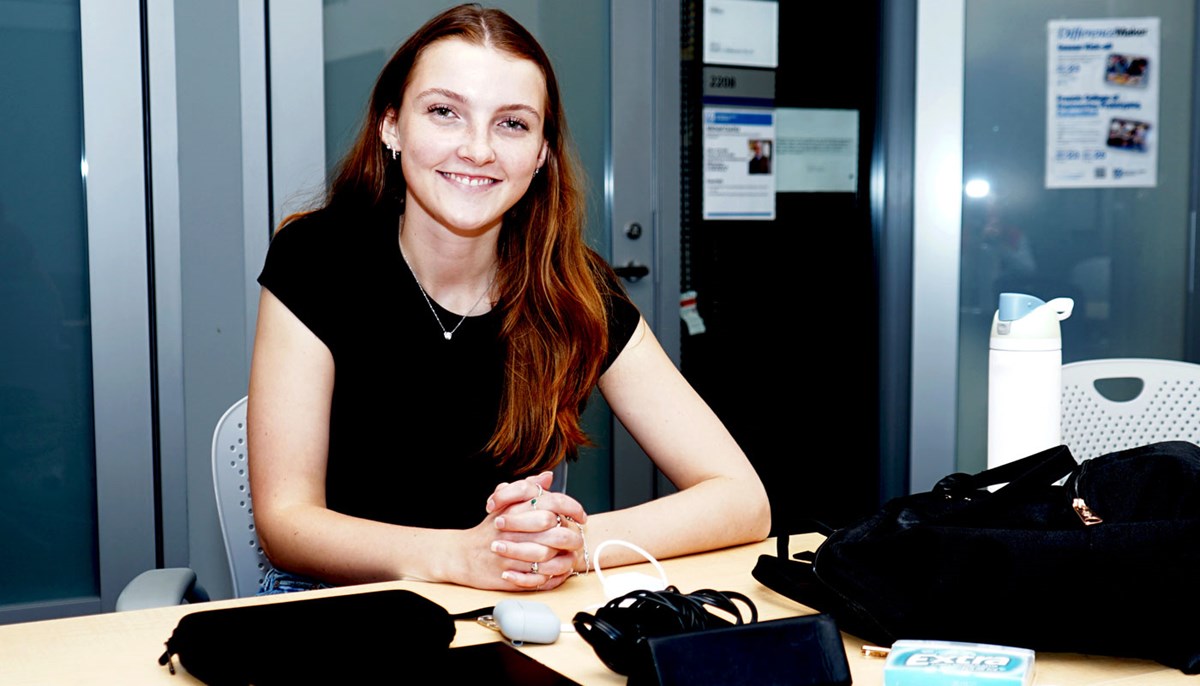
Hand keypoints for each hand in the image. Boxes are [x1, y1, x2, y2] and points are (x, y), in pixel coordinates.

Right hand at [485, 472, 587, 588]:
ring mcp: (511, 553)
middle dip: (571, 537)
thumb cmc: (487, 530)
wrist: (462, 555)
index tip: (581, 516)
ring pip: (548, 556)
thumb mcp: (504, 504)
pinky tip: (556, 571)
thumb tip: (547, 476)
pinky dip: (551, 576)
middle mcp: (513, 531)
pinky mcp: (509, 574)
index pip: (551, 504)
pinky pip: (538, 577)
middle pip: (554, 531)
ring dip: (562, 558)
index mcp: (515, 510)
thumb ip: (526, 488)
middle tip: (577, 539)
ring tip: (567, 556)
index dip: (572, 509)